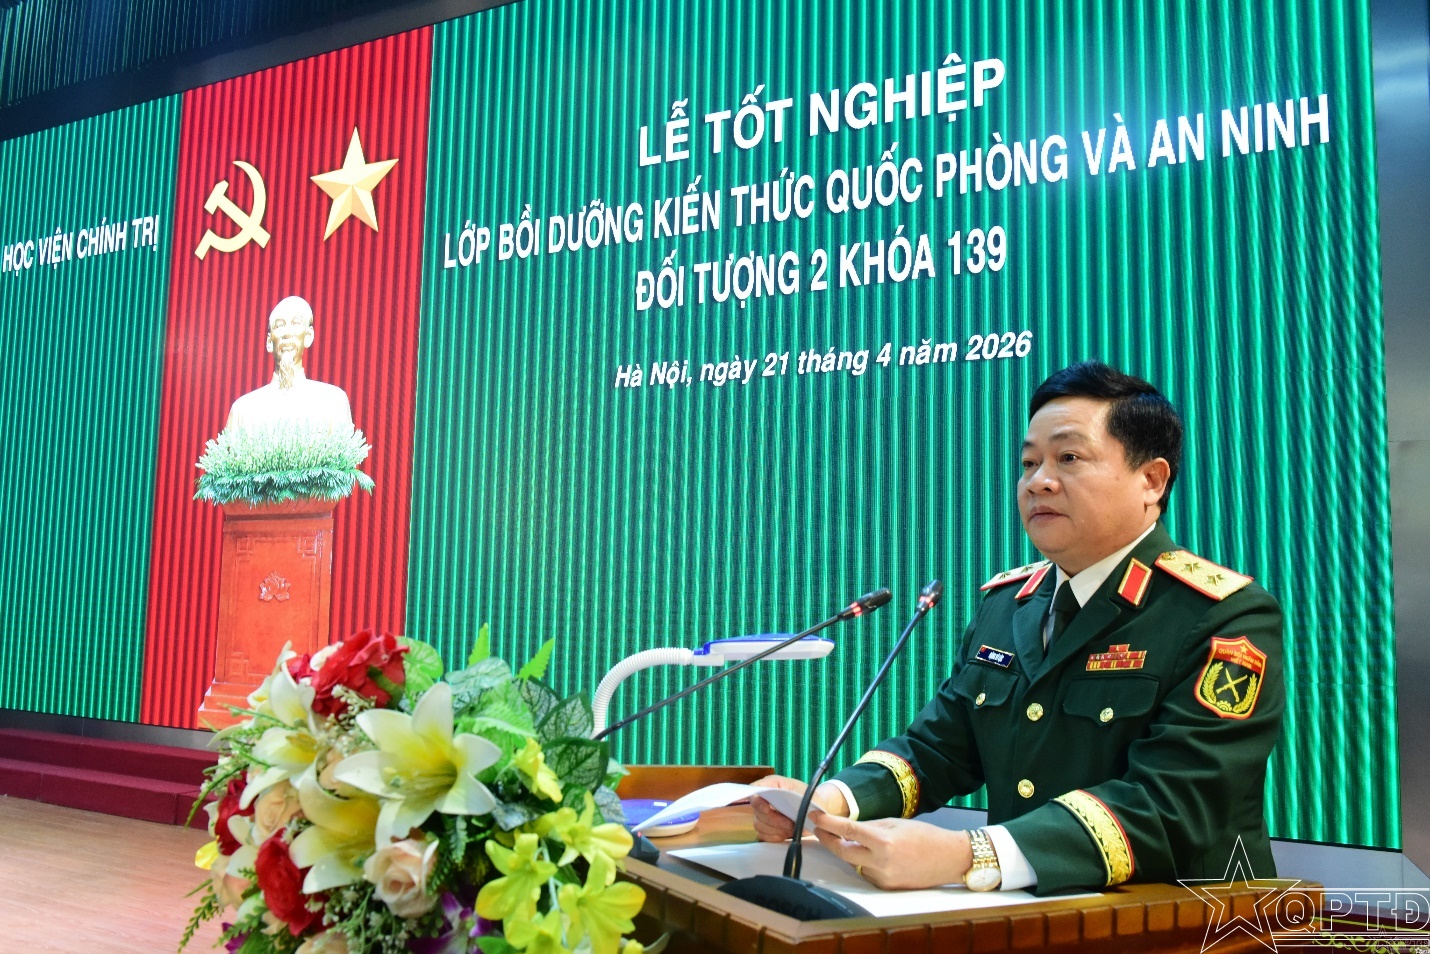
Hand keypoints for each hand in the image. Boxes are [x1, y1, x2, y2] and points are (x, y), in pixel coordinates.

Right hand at [749, 775, 848, 842]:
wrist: (818, 810)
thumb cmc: (811, 798)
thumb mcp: (804, 791)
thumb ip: (790, 793)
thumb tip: (776, 798)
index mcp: (772, 785)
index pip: (754, 791)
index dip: (757, 801)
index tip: (767, 809)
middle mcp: (764, 799)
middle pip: (757, 812)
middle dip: (774, 821)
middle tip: (789, 824)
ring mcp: (763, 815)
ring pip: (759, 825)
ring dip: (775, 830)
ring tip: (790, 828)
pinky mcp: (766, 828)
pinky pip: (763, 836)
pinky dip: (774, 837)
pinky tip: (785, 834)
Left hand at [809, 812, 971, 889]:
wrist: (949, 859)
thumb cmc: (926, 836)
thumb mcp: (896, 823)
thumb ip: (870, 826)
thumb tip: (848, 827)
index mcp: (884, 841)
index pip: (847, 831)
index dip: (828, 823)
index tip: (815, 816)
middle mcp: (881, 862)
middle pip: (842, 852)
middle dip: (829, 840)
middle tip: (821, 829)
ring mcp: (883, 878)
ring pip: (855, 863)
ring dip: (850, 851)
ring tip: (855, 839)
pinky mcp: (886, 887)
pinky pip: (867, 873)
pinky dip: (865, 862)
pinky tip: (875, 854)